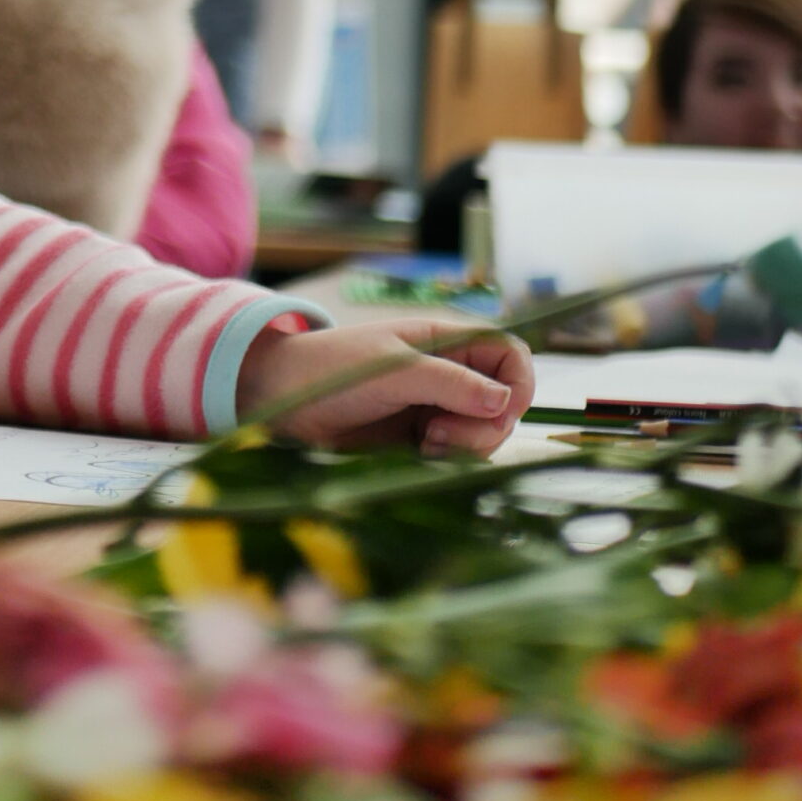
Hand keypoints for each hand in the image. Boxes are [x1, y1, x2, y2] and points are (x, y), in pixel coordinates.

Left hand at [235, 317, 534, 457]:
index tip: (501, 410)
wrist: (281, 400)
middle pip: (505, 404)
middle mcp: (447, 372)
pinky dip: (448, 460)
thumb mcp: (392, 370)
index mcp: (445, 340)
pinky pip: (458, 455)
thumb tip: (503, 401)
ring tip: (423, 444)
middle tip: (439, 435)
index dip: (520, 383)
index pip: (511, 356)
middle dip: (485, 426)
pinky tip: (418, 456)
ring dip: (466, 447)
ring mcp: (436, 406)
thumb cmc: (331, 371)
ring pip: (484, 434)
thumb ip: (448, 382)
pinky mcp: (421, 439)